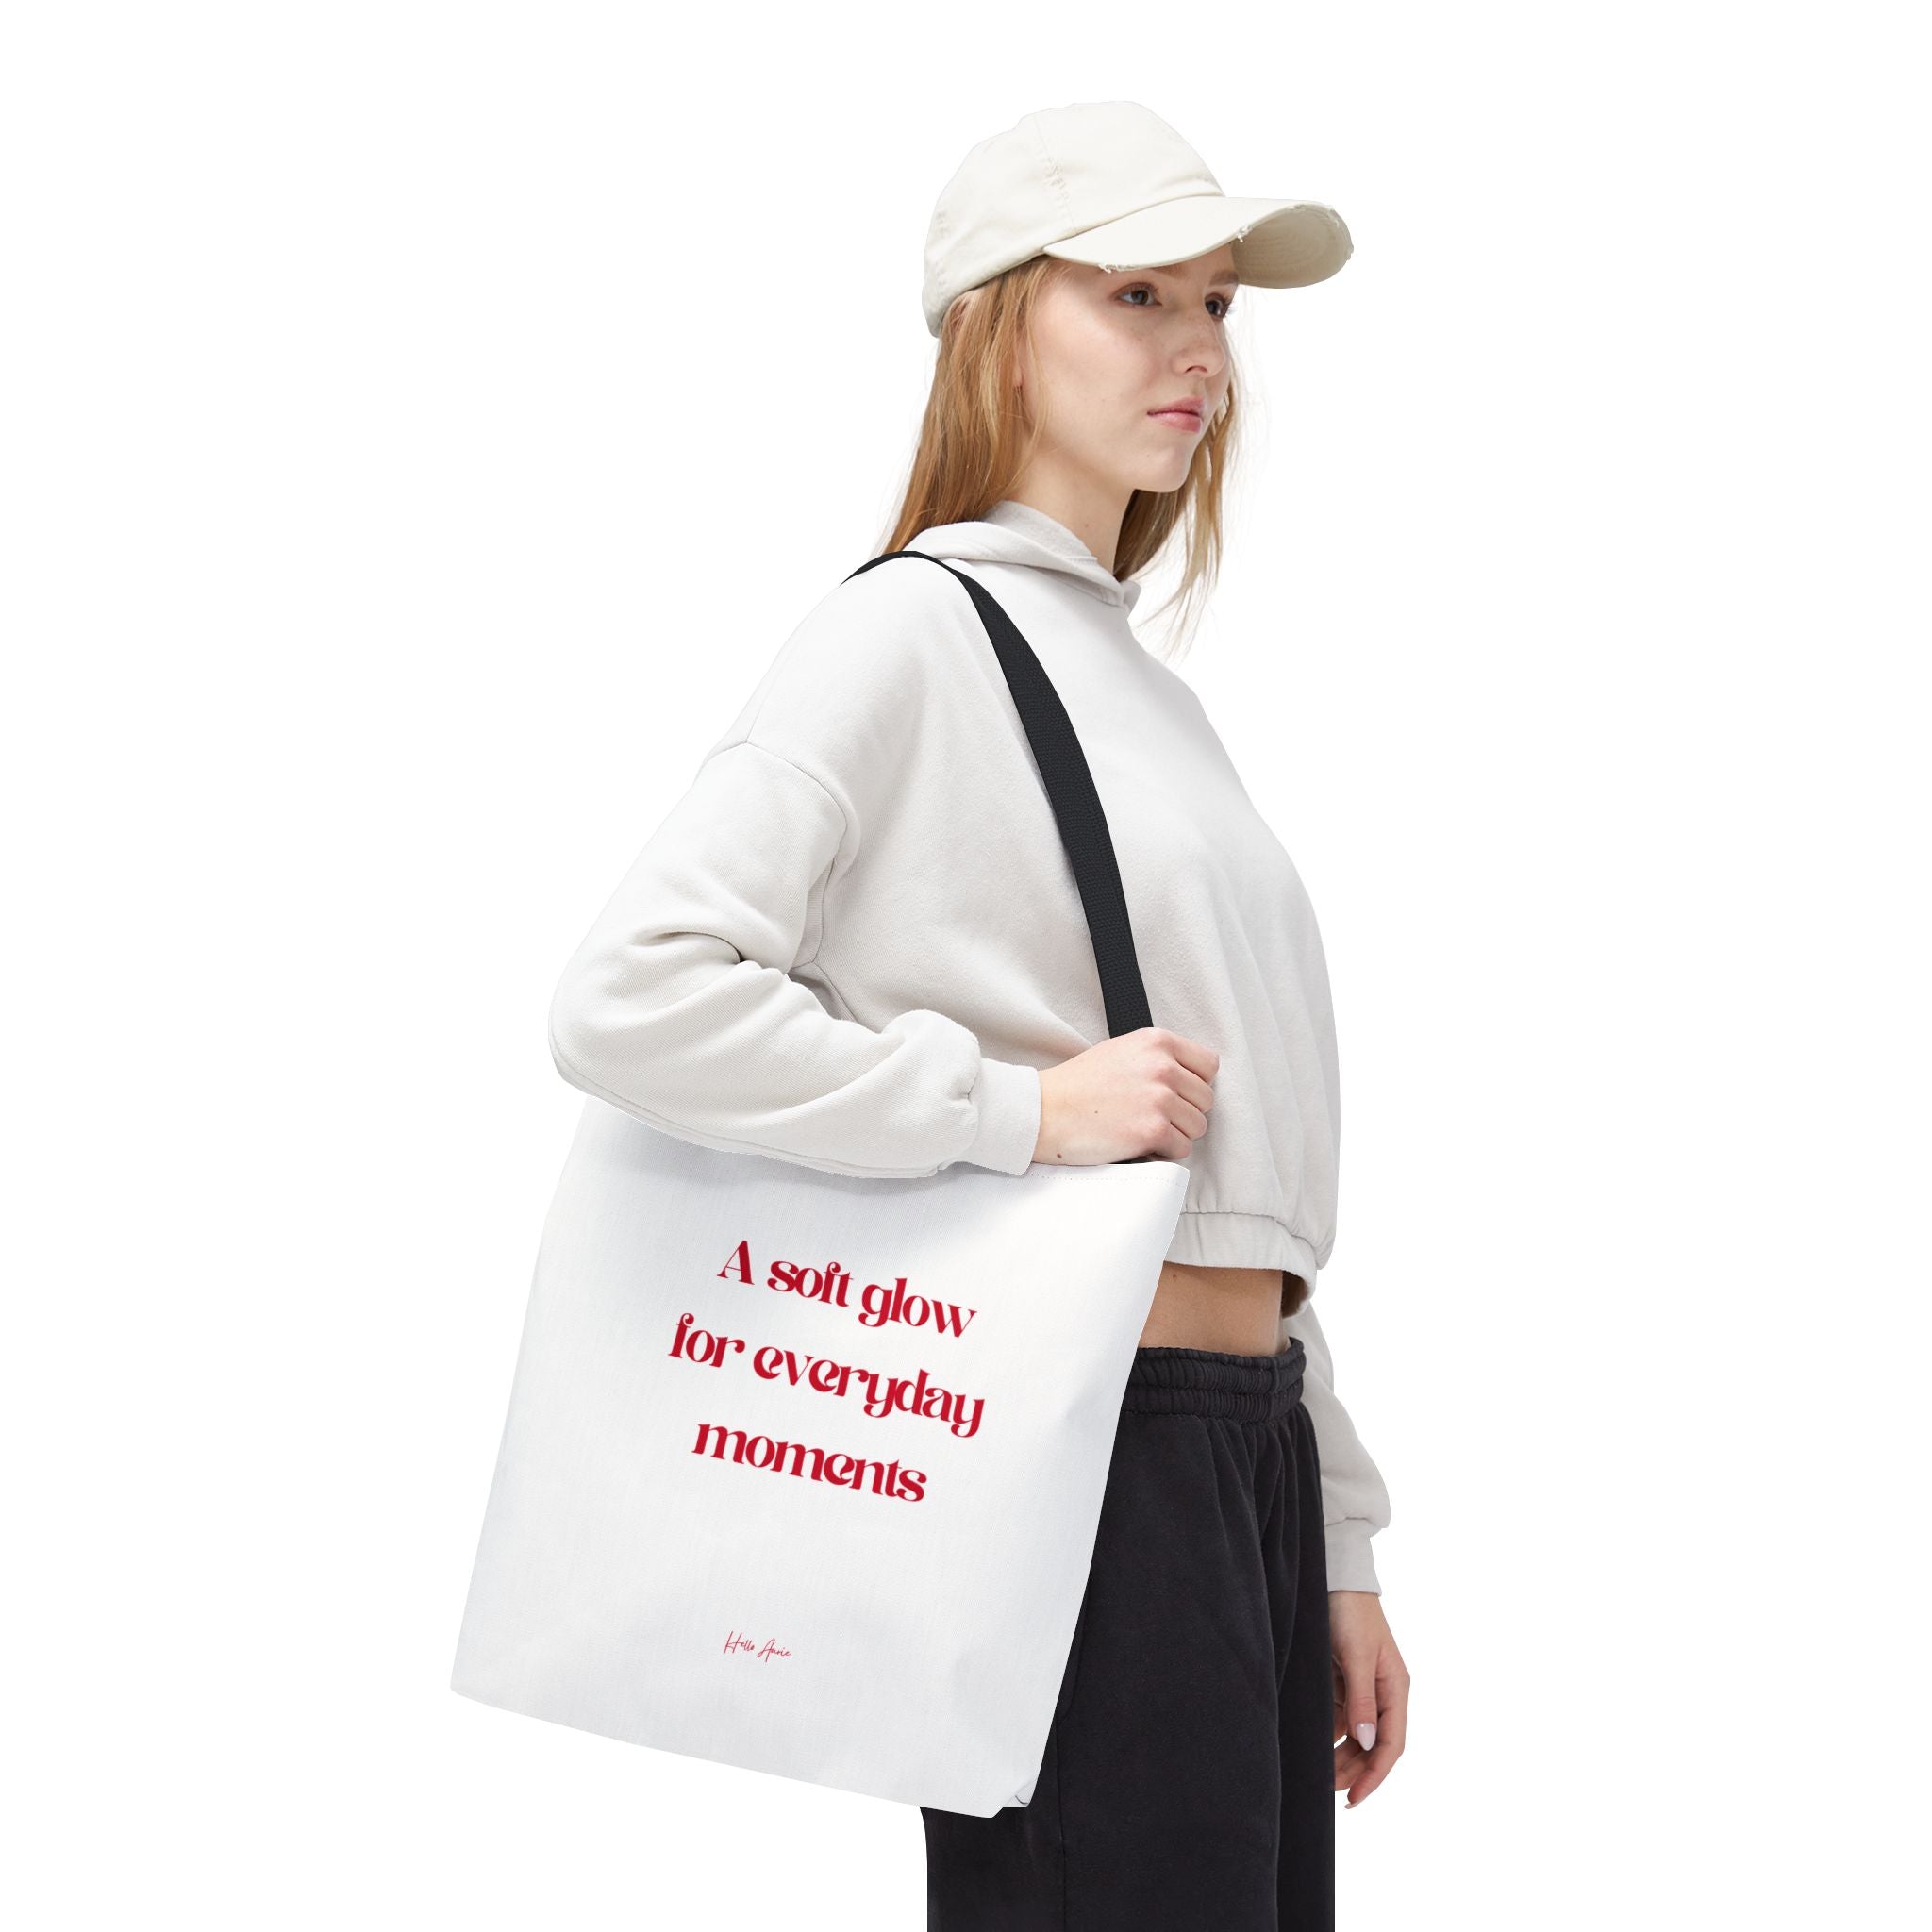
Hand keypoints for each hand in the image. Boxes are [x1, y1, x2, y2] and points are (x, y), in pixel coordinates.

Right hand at [1032, 1027, 1217, 1165]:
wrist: (1044, 1111)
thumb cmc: (1077, 1085)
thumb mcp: (1121, 1051)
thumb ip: (1157, 1057)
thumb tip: (1191, 1077)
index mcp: (1157, 1041)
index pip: (1208, 1064)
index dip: (1194, 1084)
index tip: (1176, 1094)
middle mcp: (1162, 1066)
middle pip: (1205, 1099)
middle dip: (1184, 1112)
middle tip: (1152, 1116)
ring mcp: (1159, 1099)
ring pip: (1198, 1126)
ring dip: (1175, 1134)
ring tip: (1142, 1129)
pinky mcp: (1152, 1130)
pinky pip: (1182, 1149)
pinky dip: (1163, 1152)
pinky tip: (1138, 1143)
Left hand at [1330, 1590, 1407, 1806]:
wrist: (1333, 1578)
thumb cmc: (1351, 1612)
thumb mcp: (1358, 1655)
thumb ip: (1362, 1699)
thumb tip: (1368, 1743)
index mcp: (1395, 1688)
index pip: (1391, 1743)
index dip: (1375, 1774)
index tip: (1354, 1797)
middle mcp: (1382, 1692)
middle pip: (1372, 1745)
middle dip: (1354, 1769)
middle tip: (1328, 1789)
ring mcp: (1361, 1687)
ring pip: (1354, 1735)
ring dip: (1340, 1755)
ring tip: (1319, 1774)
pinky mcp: (1342, 1680)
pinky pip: (1337, 1716)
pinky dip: (1328, 1733)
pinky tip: (1312, 1744)